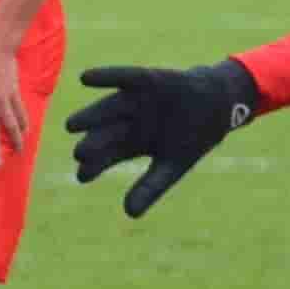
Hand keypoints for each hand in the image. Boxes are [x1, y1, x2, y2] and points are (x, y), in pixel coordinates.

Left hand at [63, 58, 256, 219]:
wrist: (218, 106)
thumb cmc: (193, 138)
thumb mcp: (172, 166)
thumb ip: (150, 188)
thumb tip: (129, 214)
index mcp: (132, 142)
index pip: (108, 157)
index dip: (94, 166)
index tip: (81, 177)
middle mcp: (128, 121)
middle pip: (105, 133)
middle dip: (92, 143)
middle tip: (79, 154)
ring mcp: (136, 101)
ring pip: (109, 109)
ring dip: (91, 115)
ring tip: (71, 125)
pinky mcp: (147, 81)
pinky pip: (124, 77)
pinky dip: (106, 75)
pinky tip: (85, 78)